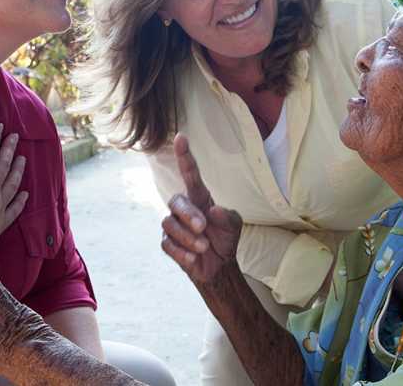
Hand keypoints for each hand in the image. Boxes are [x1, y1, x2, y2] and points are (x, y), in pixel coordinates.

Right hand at [0, 124, 27, 254]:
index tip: (1, 125)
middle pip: (3, 165)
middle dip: (9, 149)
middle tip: (16, 136)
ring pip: (12, 183)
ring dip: (18, 170)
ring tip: (24, 159)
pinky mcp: (0, 222)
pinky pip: (14, 209)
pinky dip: (21, 201)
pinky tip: (26, 195)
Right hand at [161, 134, 242, 284]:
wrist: (219, 266)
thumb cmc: (225, 238)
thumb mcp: (234, 225)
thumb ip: (228, 216)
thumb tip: (212, 211)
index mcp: (200, 198)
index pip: (190, 174)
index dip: (185, 156)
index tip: (181, 137)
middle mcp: (184, 208)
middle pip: (175, 201)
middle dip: (188, 215)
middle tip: (203, 228)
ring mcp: (173, 225)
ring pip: (169, 224)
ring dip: (189, 238)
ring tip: (204, 247)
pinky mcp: (168, 243)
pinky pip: (167, 244)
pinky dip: (183, 253)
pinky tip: (194, 258)